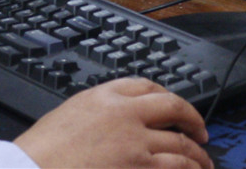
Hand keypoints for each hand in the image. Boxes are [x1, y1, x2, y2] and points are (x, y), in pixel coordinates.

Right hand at [14, 78, 211, 168]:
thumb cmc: (42, 152)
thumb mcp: (68, 116)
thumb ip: (97, 113)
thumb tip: (114, 122)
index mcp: (103, 96)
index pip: (145, 86)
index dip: (166, 96)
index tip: (173, 106)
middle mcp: (124, 114)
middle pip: (172, 106)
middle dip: (192, 118)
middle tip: (201, 130)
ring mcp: (135, 142)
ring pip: (181, 142)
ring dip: (196, 153)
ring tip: (203, 161)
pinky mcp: (140, 167)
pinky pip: (177, 166)